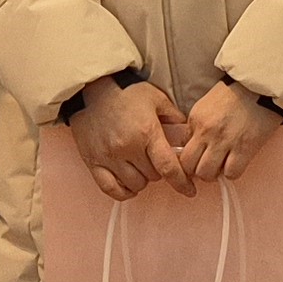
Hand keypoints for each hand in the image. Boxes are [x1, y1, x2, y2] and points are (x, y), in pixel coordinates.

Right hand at [73, 77, 188, 199]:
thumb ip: (175, 117)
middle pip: (153, 176)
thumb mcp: (157, 99)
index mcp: (146, 133)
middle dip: (159, 170)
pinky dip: (122, 192)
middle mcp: (127, 148)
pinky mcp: (93, 162)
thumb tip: (189, 135)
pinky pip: (110, 189)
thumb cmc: (126, 93)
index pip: (168, 167)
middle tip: (155, 159)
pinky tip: (129, 186)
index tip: (189, 190)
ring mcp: (109, 157)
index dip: (182, 182)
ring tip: (141, 167)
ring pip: (134, 184)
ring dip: (142, 179)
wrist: (92, 90)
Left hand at [172, 79, 282, 186]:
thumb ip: (196, 125)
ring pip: (207, 174)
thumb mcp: (207, 105)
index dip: (188, 159)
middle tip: (207, 166)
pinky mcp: (244, 148)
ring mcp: (225, 141)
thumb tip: (192, 146)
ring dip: (213, 174)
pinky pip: (231, 173)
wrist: (262, 85)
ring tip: (222, 166)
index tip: (196, 159)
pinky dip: (232, 172)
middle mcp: (206, 132)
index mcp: (196, 119)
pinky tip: (236, 163)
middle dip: (196, 170)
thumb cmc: (236, 93)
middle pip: (189, 166)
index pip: (181, 151)